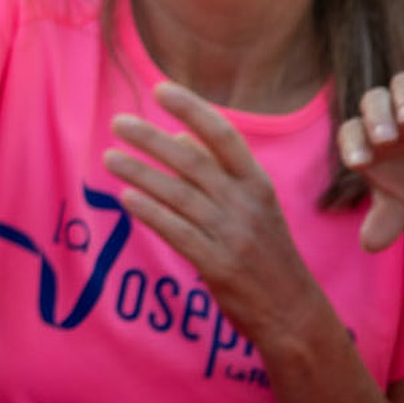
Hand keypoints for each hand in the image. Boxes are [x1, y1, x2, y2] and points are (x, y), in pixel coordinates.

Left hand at [104, 83, 327, 345]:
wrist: (294, 313)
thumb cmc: (267, 254)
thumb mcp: (255, 207)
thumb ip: (219, 171)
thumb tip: (179, 138)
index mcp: (258, 184)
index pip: (224, 136)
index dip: (192, 109)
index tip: (160, 89)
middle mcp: (247, 205)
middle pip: (193, 162)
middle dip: (152, 139)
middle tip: (117, 121)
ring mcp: (234, 235)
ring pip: (179, 195)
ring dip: (141, 173)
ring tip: (110, 156)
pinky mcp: (219, 265)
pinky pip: (178, 232)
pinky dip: (151, 213)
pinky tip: (126, 198)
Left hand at [339, 70, 403, 249]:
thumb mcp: (402, 213)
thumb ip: (383, 224)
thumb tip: (369, 245)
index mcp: (369, 141)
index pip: (350, 132)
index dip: (352, 144)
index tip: (360, 164)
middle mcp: (390, 118)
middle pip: (372, 100)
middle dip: (376, 116)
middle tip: (386, 138)